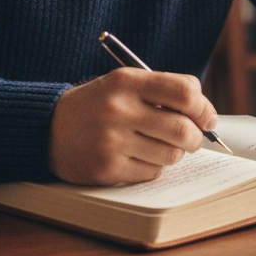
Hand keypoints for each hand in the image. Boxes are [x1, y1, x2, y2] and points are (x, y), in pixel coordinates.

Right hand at [48, 67, 219, 184]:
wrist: (47, 128)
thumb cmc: (98, 105)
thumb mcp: (124, 84)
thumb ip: (163, 92)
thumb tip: (206, 116)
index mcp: (126, 82)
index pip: (184, 92)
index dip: (204, 108)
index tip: (207, 118)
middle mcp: (118, 109)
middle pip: (183, 129)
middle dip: (196, 138)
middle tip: (193, 139)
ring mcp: (111, 141)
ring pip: (170, 154)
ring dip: (173, 153)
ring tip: (159, 146)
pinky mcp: (106, 168)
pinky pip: (152, 173)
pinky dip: (152, 167)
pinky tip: (136, 157)